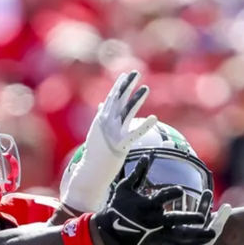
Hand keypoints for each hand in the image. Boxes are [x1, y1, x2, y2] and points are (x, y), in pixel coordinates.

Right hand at [61, 70, 157, 211]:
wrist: (89, 171)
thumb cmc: (94, 154)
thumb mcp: (95, 132)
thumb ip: (100, 117)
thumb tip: (101, 104)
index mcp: (100, 120)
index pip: (111, 98)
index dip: (119, 86)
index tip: (126, 75)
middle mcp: (105, 123)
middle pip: (118, 100)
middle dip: (126, 85)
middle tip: (135, 72)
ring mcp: (112, 133)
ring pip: (126, 111)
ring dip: (136, 99)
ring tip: (146, 88)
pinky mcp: (119, 145)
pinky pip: (134, 134)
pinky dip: (144, 126)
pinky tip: (154, 118)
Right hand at [94, 156, 214, 244]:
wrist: (109, 231)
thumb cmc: (117, 206)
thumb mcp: (125, 187)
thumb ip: (138, 173)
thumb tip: (147, 156)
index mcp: (146, 205)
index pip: (163, 198)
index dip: (172, 193)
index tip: (179, 191)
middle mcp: (154, 220)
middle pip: (175, 219)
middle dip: (189, 218)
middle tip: (202, 217)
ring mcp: (157, 232)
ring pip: (181, 235)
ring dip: (197, 234)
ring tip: (212, 233)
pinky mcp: (159, 241)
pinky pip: (178, 243)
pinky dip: (191, 242)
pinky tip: (204, 240)